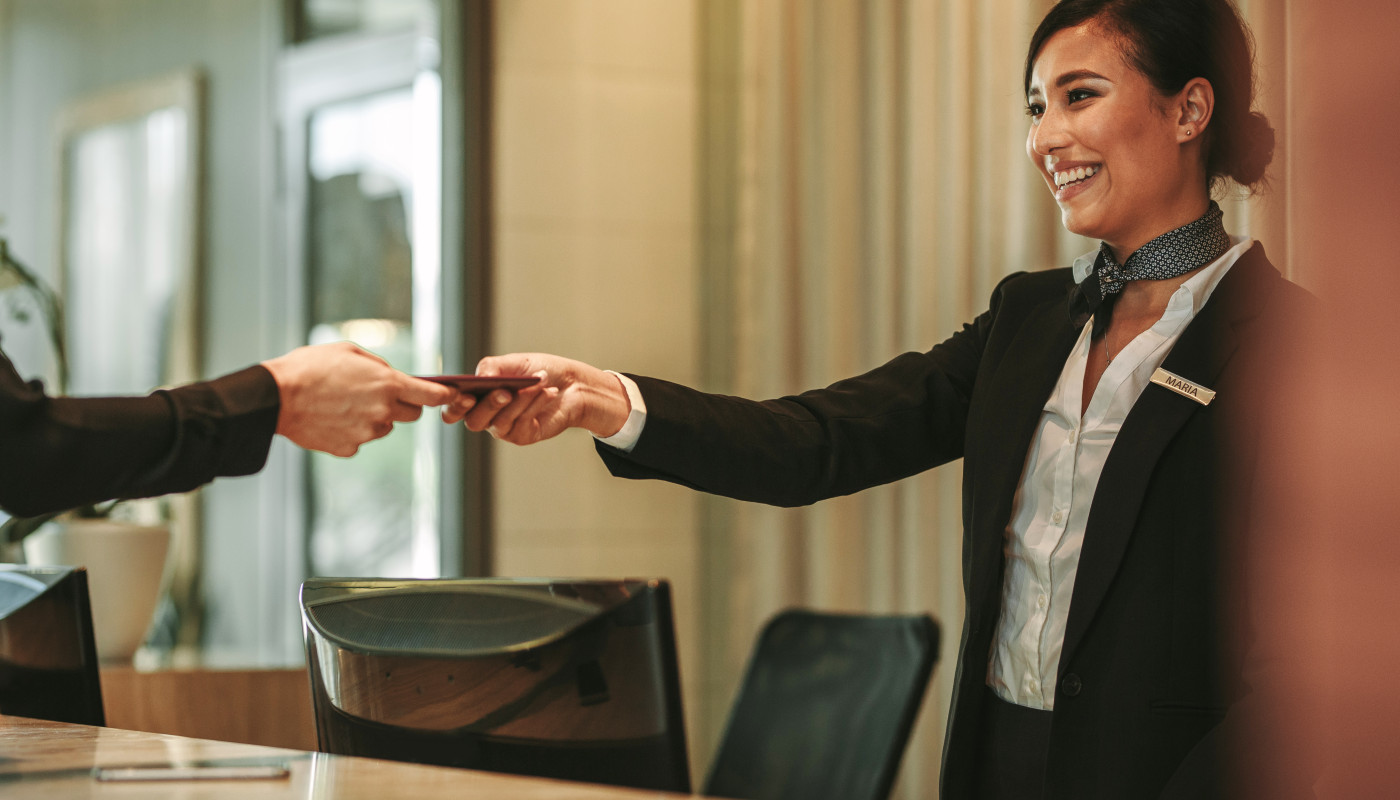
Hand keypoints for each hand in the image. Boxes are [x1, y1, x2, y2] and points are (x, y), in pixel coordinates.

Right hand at [261, 342, 457, 456]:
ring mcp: (366, 433)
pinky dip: (352, 431)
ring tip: (343, 403)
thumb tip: (392, 375)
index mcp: (387, 384)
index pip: (431, 395)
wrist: (276, 397)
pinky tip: (331, 418)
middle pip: (411, 414)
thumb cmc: (311, 367)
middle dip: (402, 404)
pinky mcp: (349, 448)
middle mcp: (383, 412)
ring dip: (374, 417)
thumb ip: (378, 365)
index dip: (445, 395)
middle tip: (377, 393)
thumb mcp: (349, 351)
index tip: (452, 395)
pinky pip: (360, 440)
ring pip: (383, 426)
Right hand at [441, 353, 629, 445]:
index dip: (453, 407)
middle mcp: (486, 415)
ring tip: (539, 381)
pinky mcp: (522, 436)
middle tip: (505, 391)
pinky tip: (548, 392)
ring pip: (500, 422)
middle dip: (489, 405)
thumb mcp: (514, 362)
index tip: (463, 395)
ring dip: (520, 400)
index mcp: (477, 396)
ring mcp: (503, 428)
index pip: (453, 410)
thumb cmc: (538, 371)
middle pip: (473, 421)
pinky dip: (534, 405)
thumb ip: (492, 367)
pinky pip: (522, 424)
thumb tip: (480, 377)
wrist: (570, 383)